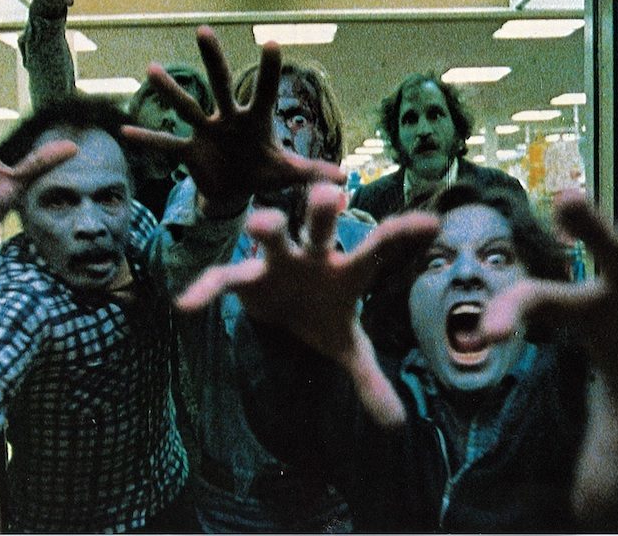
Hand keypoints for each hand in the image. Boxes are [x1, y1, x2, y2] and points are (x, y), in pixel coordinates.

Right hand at [122, 26, 345, 216]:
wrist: (236, 190)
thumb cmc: (263, 174)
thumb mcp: (288, 174)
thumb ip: (313, 172)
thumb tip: (345, 179)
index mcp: (255, 120)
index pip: (264, 90)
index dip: (268, 70)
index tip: (272, 42)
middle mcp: (228, 118)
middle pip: (221, 84)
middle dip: (214, 60)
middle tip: (204, 30)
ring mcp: (206, 131)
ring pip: (187, 107)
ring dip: (171, 92)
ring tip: (152, 71)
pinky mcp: (190, 151)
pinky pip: (166, 144)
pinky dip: (148, 140)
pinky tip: (126, 132)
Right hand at [175, 183, 439, 425]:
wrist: (282, 312)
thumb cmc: (322, 317)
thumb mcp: (347, 349)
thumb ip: (370, 380)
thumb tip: (396, 424)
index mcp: (346, 270)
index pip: (377, 248)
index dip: (401, 235)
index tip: (431, 223)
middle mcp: (313, 257)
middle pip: (320, 228)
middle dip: (323, 212)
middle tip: (331, 194)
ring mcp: (278, 262)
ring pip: (272, 236)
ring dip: (267, 228)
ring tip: (260, 223)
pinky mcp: (246, 277)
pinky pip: (224, 278)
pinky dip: (207, 289)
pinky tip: (187, 305)